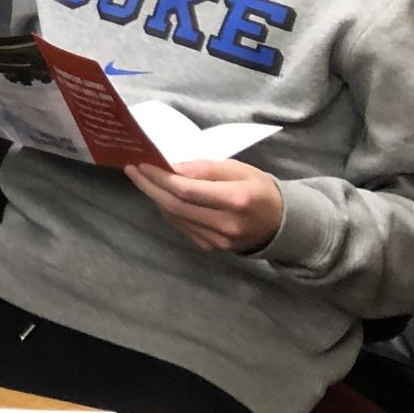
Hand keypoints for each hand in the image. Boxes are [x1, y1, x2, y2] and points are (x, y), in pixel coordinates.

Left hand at [125, 158, 284, 252]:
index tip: (143, 164)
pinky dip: (167, 210)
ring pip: (175, 218)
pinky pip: (182, 227)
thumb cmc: (258, 189)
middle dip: (149, 187)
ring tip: (142, 180)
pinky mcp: (212, 248)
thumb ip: (206, 168)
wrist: (280, 224)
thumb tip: (173, 168)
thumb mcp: (238, 169)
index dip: (161, 178)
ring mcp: (218, 241)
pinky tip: (160, 196)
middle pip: (176, 206)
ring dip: (155, 198)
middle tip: (132, 171)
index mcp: (237, 200)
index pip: (188, 191)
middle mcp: (226, 225)